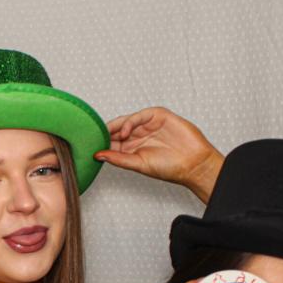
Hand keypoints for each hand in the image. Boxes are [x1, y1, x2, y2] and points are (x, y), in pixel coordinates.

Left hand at [99, 107, 222, 201]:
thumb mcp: (138, 164)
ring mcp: (147, 125)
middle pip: (115, 128)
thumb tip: (97, 155)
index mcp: (130, 148)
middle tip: (94, 135)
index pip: (111, 141)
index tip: (89, 145)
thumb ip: (118, 159)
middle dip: (105, 131)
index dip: (101, 141)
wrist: (193, 164)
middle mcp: (137, 135)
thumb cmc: (169, 168)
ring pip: (126, 120)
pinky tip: (125, 131)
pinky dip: (130, 121)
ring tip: (110, 135)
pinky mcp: (158, 116)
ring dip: (116, 126)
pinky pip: (140, 115)